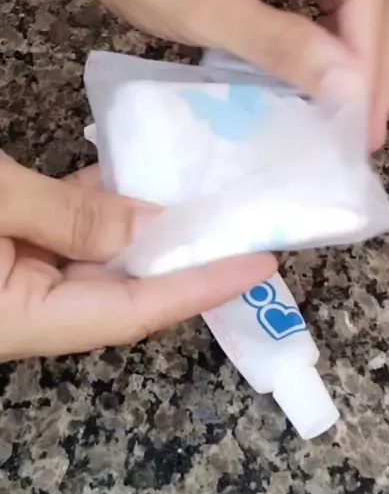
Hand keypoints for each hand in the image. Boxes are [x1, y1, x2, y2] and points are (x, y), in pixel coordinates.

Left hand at [0, 0, 388, 148]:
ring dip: (355, 52)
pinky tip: (325, 77)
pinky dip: (330, 37)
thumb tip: (351, 88)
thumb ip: (283, 47)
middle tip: (364, 128)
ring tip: (351, 113)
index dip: (371, 57)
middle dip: (370, 60)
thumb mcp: (207, 12)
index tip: (363, 121)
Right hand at [0, 154, 274, 359]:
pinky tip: (131, 173)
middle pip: (118, 289)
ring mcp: (10, 278)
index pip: (131, 311)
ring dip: (141, 225)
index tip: (257, 264)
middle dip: (180, 254)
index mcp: (17, 320)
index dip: (199, 288)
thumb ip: (71, 217)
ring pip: (92, 257)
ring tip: (198, 194)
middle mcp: (22, 311)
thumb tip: (151, 224)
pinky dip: (96, 205)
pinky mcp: (3, 247)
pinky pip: (63, 232)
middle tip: (238, 222)